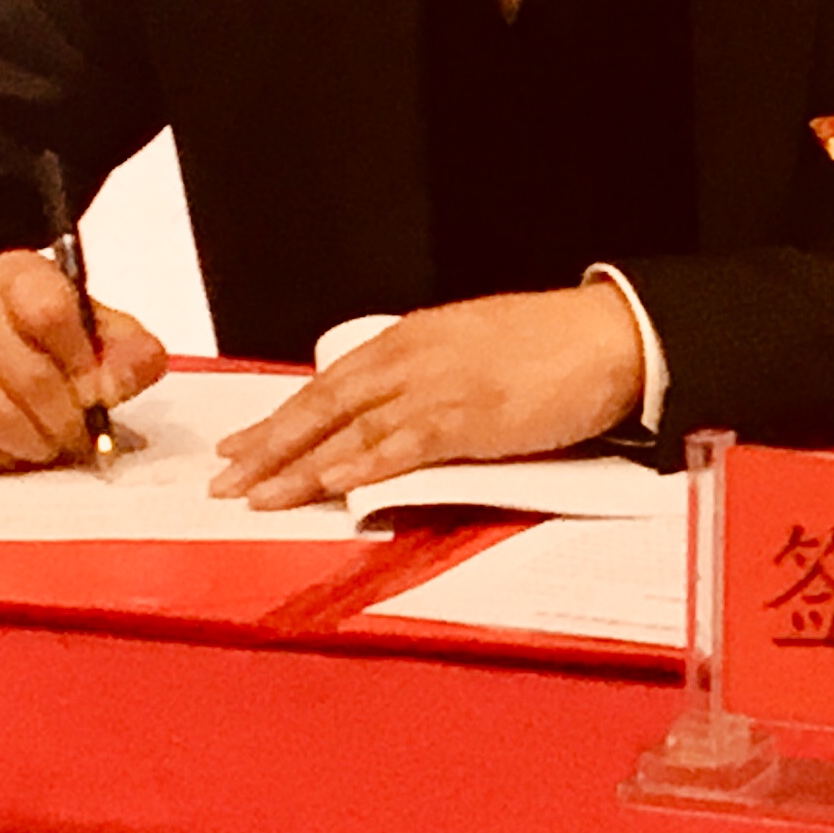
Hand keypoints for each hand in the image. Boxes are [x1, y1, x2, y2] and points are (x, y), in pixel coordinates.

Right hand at [0, 251, 168, 468]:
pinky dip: (4, 457)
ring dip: (37, 442)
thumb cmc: (40, 328)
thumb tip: (136, 373)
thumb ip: (125, 346)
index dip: (83, 361)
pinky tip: (19, 445)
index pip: (50, 312)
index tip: (100, 389)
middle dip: (67, 417)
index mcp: (17, 276)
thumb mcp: (89, 321)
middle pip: (28, 376)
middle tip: (84, 432)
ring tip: (55, 442)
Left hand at [208, 284, 644, 506]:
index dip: (280, 419)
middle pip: (322, 406)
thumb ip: (425, 379)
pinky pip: (400, 446)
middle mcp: (412, 358)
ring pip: (348, 430)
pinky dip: (359, 466)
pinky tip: (327, 485)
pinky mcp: (468, 418)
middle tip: (223, 481)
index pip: (327, 384)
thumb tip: (388, 415)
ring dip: (297, 466)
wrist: (610, 337)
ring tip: (255, 495)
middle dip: (268, 445)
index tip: (240, 445)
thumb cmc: (550, 346)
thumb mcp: (471, 350)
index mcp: (411, 340)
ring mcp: (437, 387)